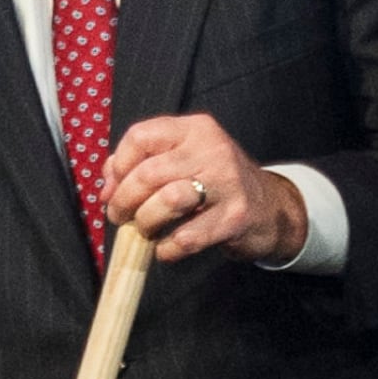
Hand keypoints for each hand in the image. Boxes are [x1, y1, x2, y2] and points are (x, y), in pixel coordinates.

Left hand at [102, 113, 307, 262]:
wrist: (270, 207)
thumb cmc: (215, 184)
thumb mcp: (184, 159)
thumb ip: (141, 164)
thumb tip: (107, 186)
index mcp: (194, 129)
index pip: (140, 136)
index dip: (118, 166)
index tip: (112, 189)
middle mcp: (212, 149)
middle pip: (148, 173)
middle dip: (124, 201)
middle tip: (120, 217)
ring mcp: (227, 183)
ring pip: (166, 201)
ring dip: (145, 222)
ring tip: (145, 230)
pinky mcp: (234, 217)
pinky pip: (186, 237)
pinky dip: (167, 249)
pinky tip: (166, 249)